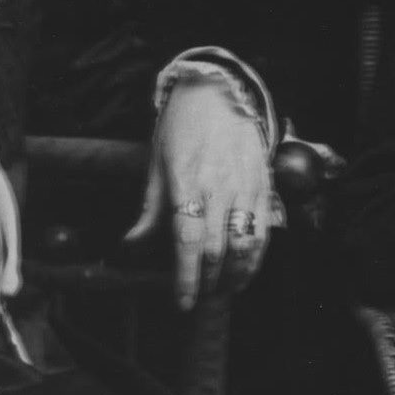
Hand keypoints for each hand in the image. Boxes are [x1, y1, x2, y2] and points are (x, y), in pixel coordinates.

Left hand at [125, 78, 275, 309]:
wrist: (218, 91)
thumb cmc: (181, 128)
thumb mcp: (156, 166)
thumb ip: (149, 211)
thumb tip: (130, 247)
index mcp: (187, 182)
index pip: (188, 241)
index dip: (186, 278)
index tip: (182, 303)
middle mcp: (220, 186)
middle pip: (216, 249)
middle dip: (207, 282)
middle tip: (198, 299)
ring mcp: (246, 186)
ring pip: (245, 244)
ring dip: (234, 275)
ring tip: (222, 291)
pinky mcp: (264, 184)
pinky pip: (263, 229)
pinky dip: (255, 257)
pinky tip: (244, 272)